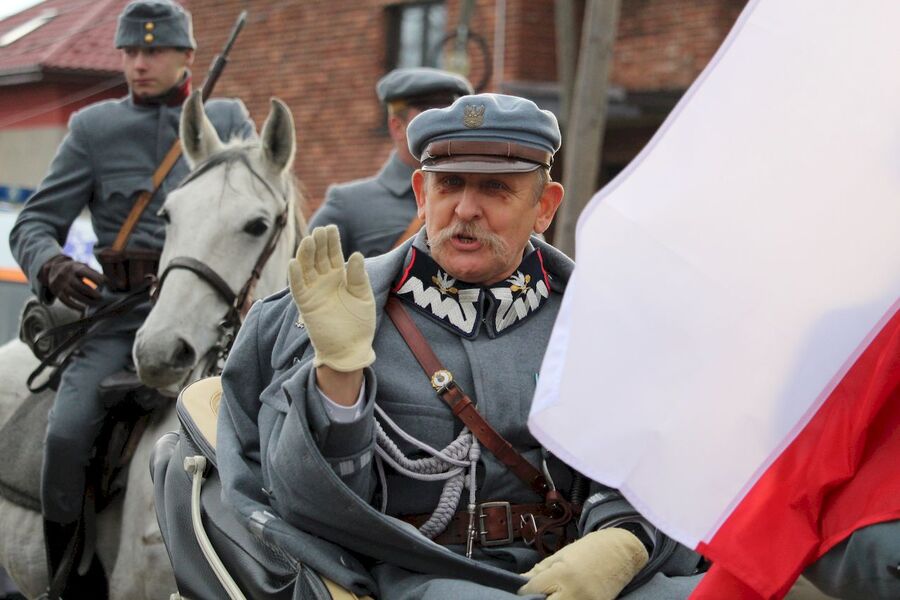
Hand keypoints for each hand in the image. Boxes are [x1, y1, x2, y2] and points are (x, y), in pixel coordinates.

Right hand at [41, 255, 104, 308]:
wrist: (53, 270)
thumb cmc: (75, 270)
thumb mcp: (82, 266)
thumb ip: (93, 273)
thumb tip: (108, 281)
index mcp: (74, 267)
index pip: (85, 272)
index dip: (95, 277)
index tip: (103, 283)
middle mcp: (66, 275)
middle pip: (80, 285)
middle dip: (92, 292)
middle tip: (101, 297)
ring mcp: (60, 284)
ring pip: (74, 294)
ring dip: (86, 300)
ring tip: (95, 304)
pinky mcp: (57, 292)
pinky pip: (66, 301)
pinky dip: (75, 306)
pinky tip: (83, 309)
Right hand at [288, 225, 375, 371]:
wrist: (350, 348)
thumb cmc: (360, 323)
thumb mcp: (363, 297)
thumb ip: (358, 277)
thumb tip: (356, 254)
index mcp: (339, 277)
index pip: (333, 254)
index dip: (331, 241)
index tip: (330, 228)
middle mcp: (324, 281)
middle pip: (318, 257)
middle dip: (318, 244)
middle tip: (319, 230)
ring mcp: (313, 291)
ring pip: (306, 268)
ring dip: (306, 254)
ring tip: (309, 241)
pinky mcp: (305, 304)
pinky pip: (297, 288)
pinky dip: (295, 275)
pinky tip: (294, 262)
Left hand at [518, 528, 648, 599]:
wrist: (620, 550)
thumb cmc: (588, 549)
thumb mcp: (560, 556)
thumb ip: (539, 571)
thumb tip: (520, 583)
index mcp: (562, 573)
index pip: (533, 589)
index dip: (524, 591)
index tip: (521, 590)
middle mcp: (574, 591)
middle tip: (535, 596)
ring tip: (551, 595)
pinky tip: (565, 597)